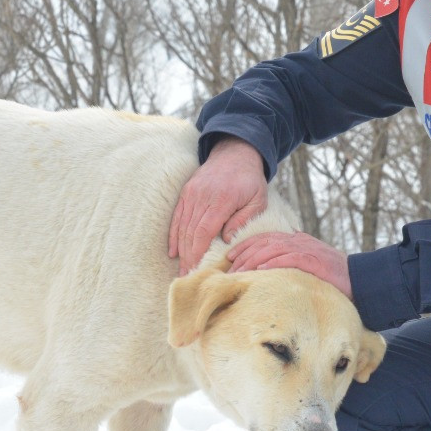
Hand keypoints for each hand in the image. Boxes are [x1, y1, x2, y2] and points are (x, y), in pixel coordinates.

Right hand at [168, 137, 268, 273]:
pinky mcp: (186, 192)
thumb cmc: (250, 180)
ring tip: (181, 270)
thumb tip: (226, 239)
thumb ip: (243, 219)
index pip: (204, 231)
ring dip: (181, 249)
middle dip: (188, 257)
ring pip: (182, 226)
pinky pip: (177, 216)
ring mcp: (192, 193)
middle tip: (187, 277)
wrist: (235, 152)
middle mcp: (202, 196)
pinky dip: (174, 235)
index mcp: (221, 199)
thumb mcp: (257, 199)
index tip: (196, 270)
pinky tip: (173, 251)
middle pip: (190, 232)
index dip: (198, 252)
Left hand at [226, 231, 351, 298]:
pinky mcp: (313, 260)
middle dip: (245, 253)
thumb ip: (293, 260)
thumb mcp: (309, 263)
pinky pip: (289, 258)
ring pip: (273, 249)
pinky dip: (273, 263)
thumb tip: (271, 267)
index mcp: (297, 240)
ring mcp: (307, 249)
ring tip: (240, 270)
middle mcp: (299, 241)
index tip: (230, 255)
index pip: (265, 238)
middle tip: (230, 267)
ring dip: (253, 259)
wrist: (360, 279)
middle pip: (265, 242)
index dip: (246, 245)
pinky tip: (260, 270)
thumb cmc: (333, 275)